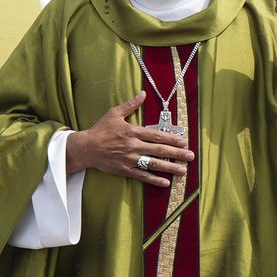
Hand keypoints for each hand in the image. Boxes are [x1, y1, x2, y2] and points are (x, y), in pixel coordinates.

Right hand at [64, 91, 193, 187]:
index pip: (156, 135)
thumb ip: (130, 105)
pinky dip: (154, 180)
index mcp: (132, 131)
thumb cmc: (100, 130)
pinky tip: (165, 182)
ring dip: (170, 167)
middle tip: (190, 156)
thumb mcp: (114, 114)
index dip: (171, 138)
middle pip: (159, 150)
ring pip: (153, 164)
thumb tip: (143, 94)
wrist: (86, 147)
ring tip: (183, 170)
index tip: (184, 141)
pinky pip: (142, 176)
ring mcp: (130, 159)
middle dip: (177, 153)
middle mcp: (133, 146)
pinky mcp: (125, 170)